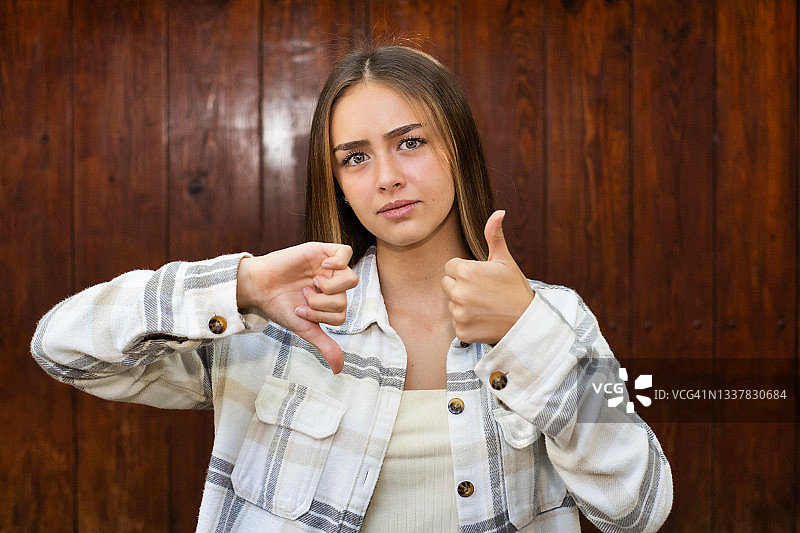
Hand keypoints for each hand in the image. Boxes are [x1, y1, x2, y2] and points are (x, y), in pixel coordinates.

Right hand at [237, 243, 357, 373]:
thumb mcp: (305, 328)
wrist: (258, 286)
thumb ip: (325, 345)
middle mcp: (333, 285)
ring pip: (350, 279)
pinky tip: (323, 267)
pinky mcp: (323, 250)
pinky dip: (338, 262)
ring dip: (329, 287)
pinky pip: (346, 252)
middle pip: (345, 299)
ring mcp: (329, 267)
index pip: (341, 314)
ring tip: (311, 283)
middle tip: (303, 296)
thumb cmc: (280, 306)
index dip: (320, 316)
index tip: (300, 310)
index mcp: (330, 302)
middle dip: (321, 304)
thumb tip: (338, 369)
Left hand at [441, 211, 533, 344]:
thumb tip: (498, 212)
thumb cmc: (515, 288)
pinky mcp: (460, 331)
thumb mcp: (505, 260)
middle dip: (460, 285)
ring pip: (451, 303)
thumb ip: (494, 235)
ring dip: (462, 304)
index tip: (481, 277)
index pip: (450, 267)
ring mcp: (459, 313)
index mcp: (466, 271)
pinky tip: (483, 318)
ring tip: (484, 305)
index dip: (465, 270)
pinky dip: (467, 322)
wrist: (526, 321)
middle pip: (447, 284)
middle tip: (482, 291)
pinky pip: (456, 322)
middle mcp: (459, 292)